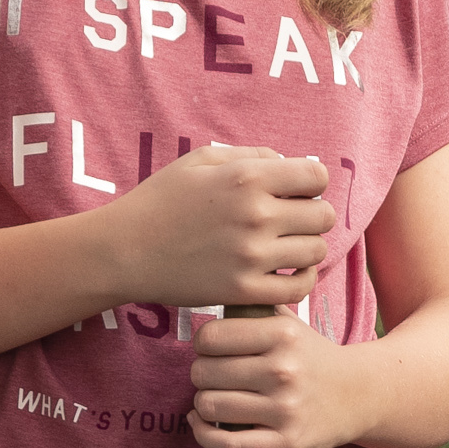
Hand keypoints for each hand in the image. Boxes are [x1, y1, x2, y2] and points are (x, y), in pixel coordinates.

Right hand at [116, 145, 336, 314]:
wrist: (125, 251)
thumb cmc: (162, 200)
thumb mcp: (201, 160)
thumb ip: (252, 156)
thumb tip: (290, 164)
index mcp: (247, 177)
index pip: (317, 177)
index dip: (311, 183)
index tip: (295, 192)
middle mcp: (256, 215)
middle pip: (323, 216)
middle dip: (311, 215)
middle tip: (290, 221)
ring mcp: (252, 257)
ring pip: (317, 251)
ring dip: (306, 247)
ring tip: (284, 246)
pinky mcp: (245, 291)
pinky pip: (300, 288)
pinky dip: (300, 280)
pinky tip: (284, 271)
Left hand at [188, 312, 366, 447]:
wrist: (359, 395)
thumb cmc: (312, 358)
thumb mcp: (291, 323)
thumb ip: (255, 307)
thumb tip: (216, 292)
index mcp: (283, 335)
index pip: (210, 337)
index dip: (202, 344)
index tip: (211, 350)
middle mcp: (285, 370)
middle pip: (204, 373)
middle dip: (201, 375)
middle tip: (213, 376)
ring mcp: (286, 409)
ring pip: (210, 406)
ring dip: (204, 404)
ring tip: (215, 398)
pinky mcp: (288, 441)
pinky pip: (228, 445)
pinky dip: (205, 435)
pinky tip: (202, 423)